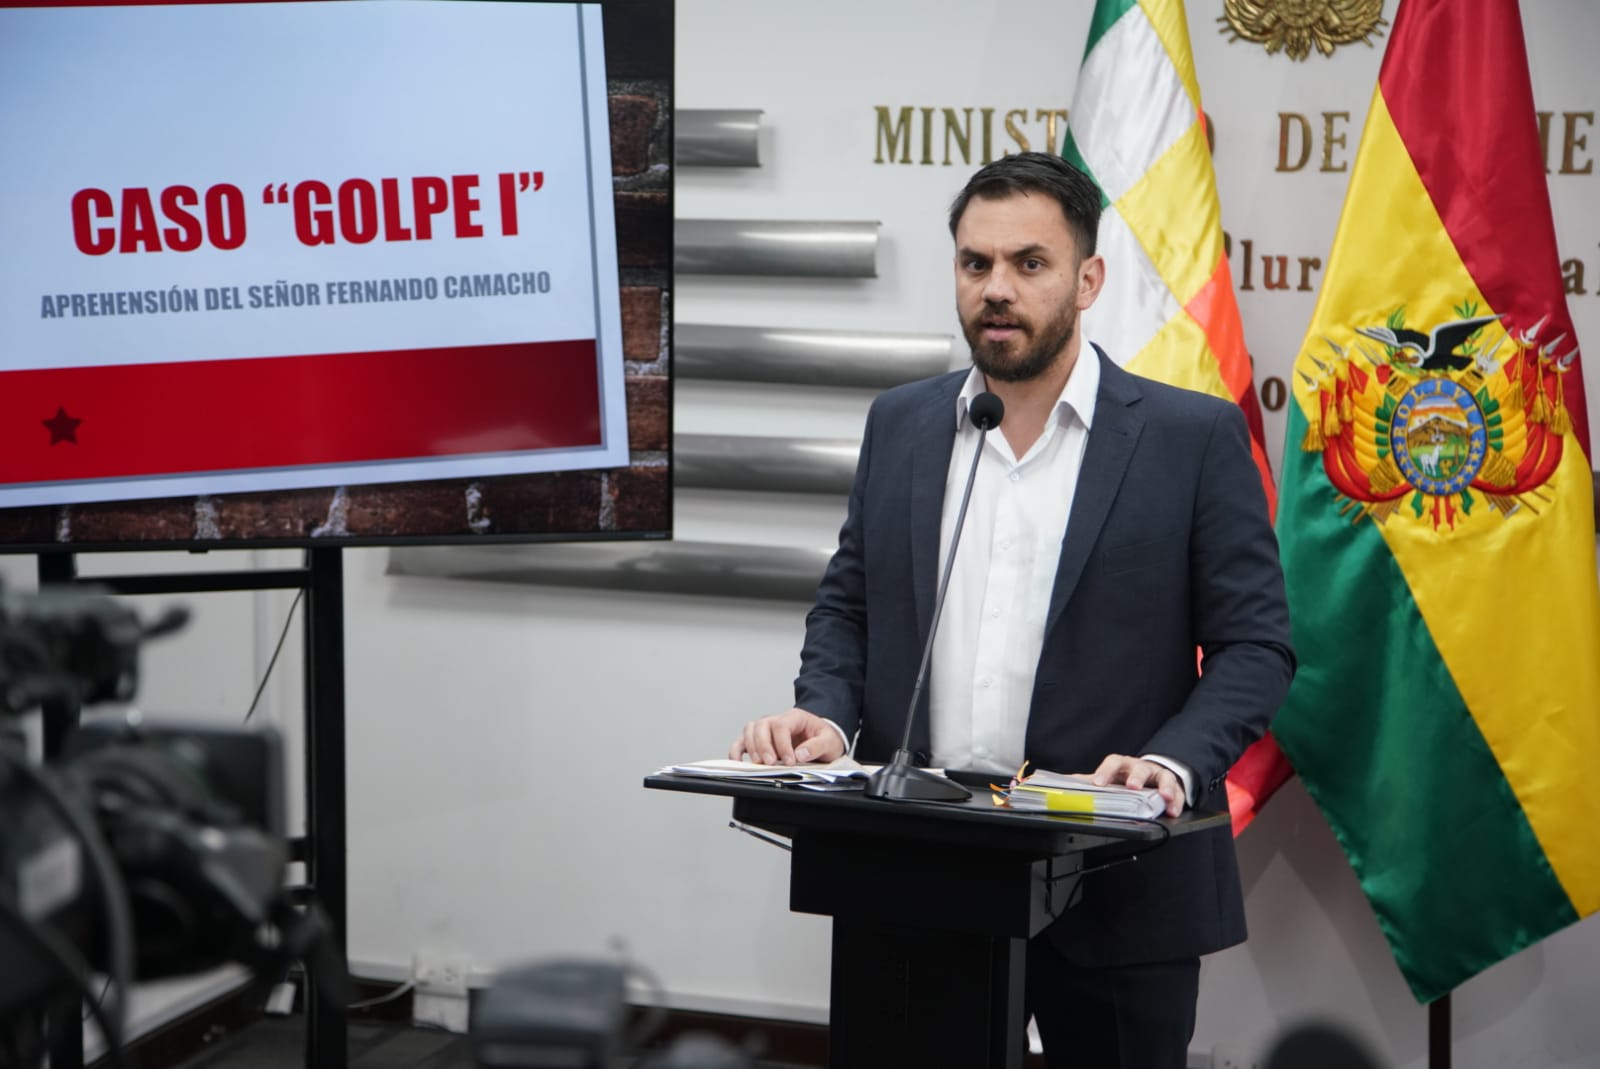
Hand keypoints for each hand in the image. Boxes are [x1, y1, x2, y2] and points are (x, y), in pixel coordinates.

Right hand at [728, 708, 844, 765]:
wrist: (823, 741)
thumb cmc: (824, 739)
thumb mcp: (829, 742)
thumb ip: (817, 746)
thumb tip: (800, 754)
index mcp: (795, 717)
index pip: (781, 726)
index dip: (782, 744)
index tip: (789, 761)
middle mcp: (777, 720)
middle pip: (761, 726)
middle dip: (763, 746)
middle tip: (771, 763)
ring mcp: (766, 730)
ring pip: (749, 730)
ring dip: (751, 747)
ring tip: (759, 763)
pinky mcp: (759, 741)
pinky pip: (741, 741)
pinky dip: (737, 751)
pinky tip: (738, 762)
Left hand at [1090, 754, 1183, 817]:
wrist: (1151, 773)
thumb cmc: (1126, 776)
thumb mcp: (1110, 777)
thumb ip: (1090, 780)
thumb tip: (1067, 782)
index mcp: (1122, 765)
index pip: (1113, 762)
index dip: (1105, 772)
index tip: (1098, 783)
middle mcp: (1140, 767)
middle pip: (1139, 768)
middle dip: (1136, 777)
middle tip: (1133, 786)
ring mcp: (1158, 775)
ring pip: (1163, 777)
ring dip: (1164, 786)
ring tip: (1164, 796)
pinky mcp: (1173, 786)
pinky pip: (1178, 792)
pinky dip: (1176, 801)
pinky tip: (1173, 810)